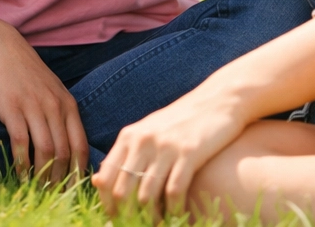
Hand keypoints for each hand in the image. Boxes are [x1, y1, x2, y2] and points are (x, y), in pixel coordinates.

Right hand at [0, 23, 88, 181]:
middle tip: (54, 197)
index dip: (79, 173)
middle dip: (60, 180)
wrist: (1, 47)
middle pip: (64, 153)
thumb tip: (69, 149)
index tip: (73, 191)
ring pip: (46, 150)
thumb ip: (62, 115)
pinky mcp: (12, 107)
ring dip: (42, 175)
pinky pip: (22, 142)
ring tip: (38, 190)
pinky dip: (22, 163)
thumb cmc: (26, 72)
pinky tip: (20, 174)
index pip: (81, 146)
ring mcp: (34, 106)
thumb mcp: (52, 90)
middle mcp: (54, 106)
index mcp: (68, 104)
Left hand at [93, 83, 247, 217]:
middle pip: (122, 191)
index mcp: (129, 136)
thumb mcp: (148, 132)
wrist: (215, 101)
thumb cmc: (179, 122)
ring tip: (156, 225)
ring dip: (150, 218)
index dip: (107, 204)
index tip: (115, 219)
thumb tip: (98, 182)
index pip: (106, 177)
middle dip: (127, 216)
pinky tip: (177, 215)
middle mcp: (142, 140)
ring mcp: (165, 146)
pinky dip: (174, 210)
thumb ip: (126, 155)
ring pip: (146, 196)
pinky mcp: (189, 152)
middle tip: (136, 226)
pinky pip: (174, 191)